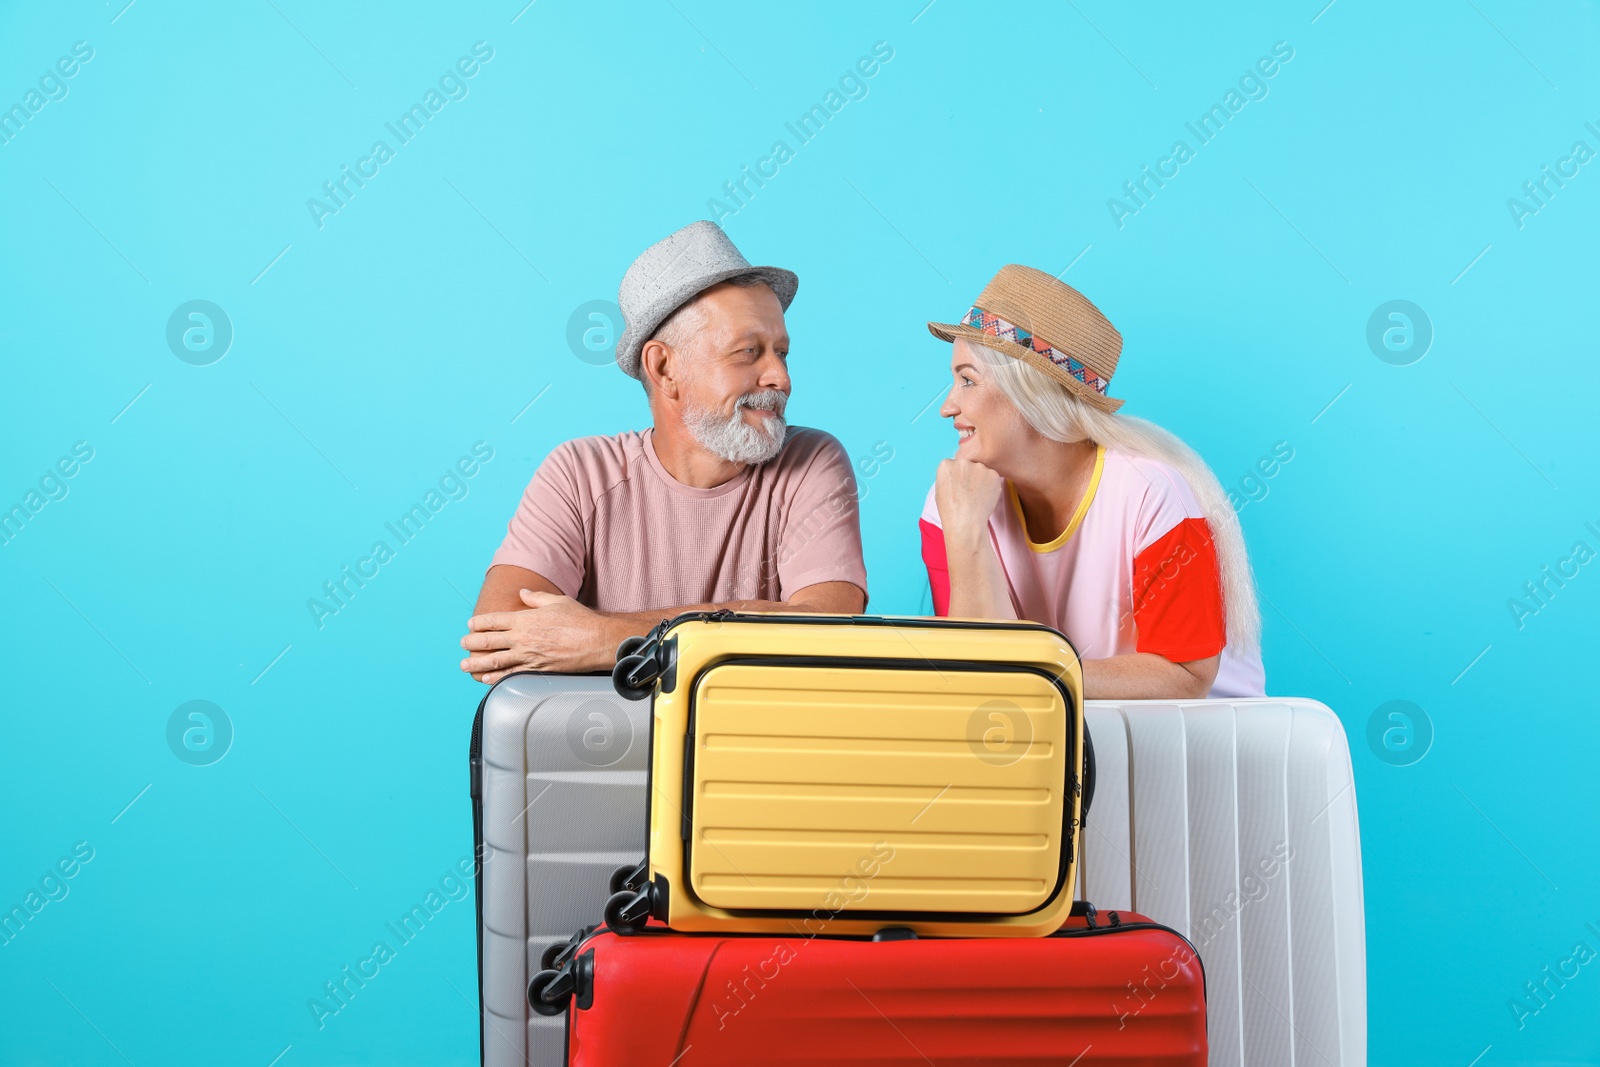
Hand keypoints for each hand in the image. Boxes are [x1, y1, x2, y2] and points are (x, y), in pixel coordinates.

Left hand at [460, 589, 621, 682]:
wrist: (596, 641)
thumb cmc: (580, 619)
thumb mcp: (557, 601)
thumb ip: (536, 598)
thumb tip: (522, 593)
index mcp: (525, 620)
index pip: (493, 621)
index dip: (479, 622)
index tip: (470, 624)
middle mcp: (522, 638)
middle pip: (488, 641)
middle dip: (471, 642)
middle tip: (462, 643)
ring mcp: (528, 656)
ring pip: (494, 661)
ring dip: (477, 663)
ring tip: (465, 665)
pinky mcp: (537, 670)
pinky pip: (511, 675)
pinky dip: (496, 678)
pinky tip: (486, 680)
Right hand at [934, 457, 1003, 546]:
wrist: (965, 523)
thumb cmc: (950, 510)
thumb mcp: (940, 489)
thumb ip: (949, 476)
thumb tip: (958, 473)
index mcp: (946, 465)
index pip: (954, 465)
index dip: (957, 477)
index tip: (957, 488)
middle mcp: (962, 461)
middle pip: (968, 465)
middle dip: (969, 476)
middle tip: (968, 493)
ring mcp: (979, 467)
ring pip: (981, 471)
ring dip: (980, 480)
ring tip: (976, 497)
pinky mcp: (993, 474)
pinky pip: (992, 478)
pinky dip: (991, 486)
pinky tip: (984, 497)